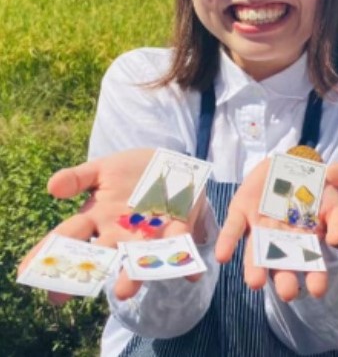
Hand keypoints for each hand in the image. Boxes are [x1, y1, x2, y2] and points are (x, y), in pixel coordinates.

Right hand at [18, 148, 205, 303]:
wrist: (171, 163)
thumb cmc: (132, 171)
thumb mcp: (103, 168)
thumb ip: (78, 178)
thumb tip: (52, 186)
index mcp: (97, 219)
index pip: (67, 238)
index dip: (48, 253)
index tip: (27, 272)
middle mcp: (119, 234)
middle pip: (101, 257)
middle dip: (87, 273)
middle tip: (65, 295)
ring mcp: (148, 234)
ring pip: (138, 258)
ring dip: (132, 275)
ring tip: (124, 291)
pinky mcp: (178, 227)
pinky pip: (180, 244)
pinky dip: (184, 258)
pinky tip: (190, 273)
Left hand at [214, 156, 337, 301]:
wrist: (291, 160)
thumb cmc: (316, 186)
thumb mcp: (333, 201)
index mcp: (305, 241)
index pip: (311, 263)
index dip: (315, 276)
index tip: (317, 289)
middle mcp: (280, 242)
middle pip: (282, 263)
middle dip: (284, 279)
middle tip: (288, 292)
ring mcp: (259, 229)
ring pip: (255, 252)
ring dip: (254, 267)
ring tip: (256, 282)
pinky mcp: (240, 213)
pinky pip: (233, 229)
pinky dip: (227, 242)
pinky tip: (223, 256)